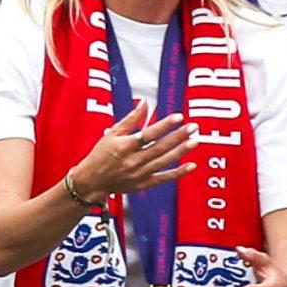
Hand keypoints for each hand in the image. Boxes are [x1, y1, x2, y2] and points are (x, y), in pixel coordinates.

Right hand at [70, 103, 192, 199]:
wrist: (91, 181)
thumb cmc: (100, 155)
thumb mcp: (111, 134)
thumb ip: (130, 119)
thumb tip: (145, 102)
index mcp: (124, 146)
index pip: (148, 134)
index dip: (164, 125)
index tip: (178, 117)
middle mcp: (133, 160)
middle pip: (160, 147)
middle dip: (179, 136)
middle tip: (194, 127)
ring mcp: (139, 173)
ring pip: (164, 161)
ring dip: (181, 151)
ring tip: (195, 141)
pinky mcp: (143, 183)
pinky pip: (163, 178)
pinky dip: (178, 173)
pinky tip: (191, 166)